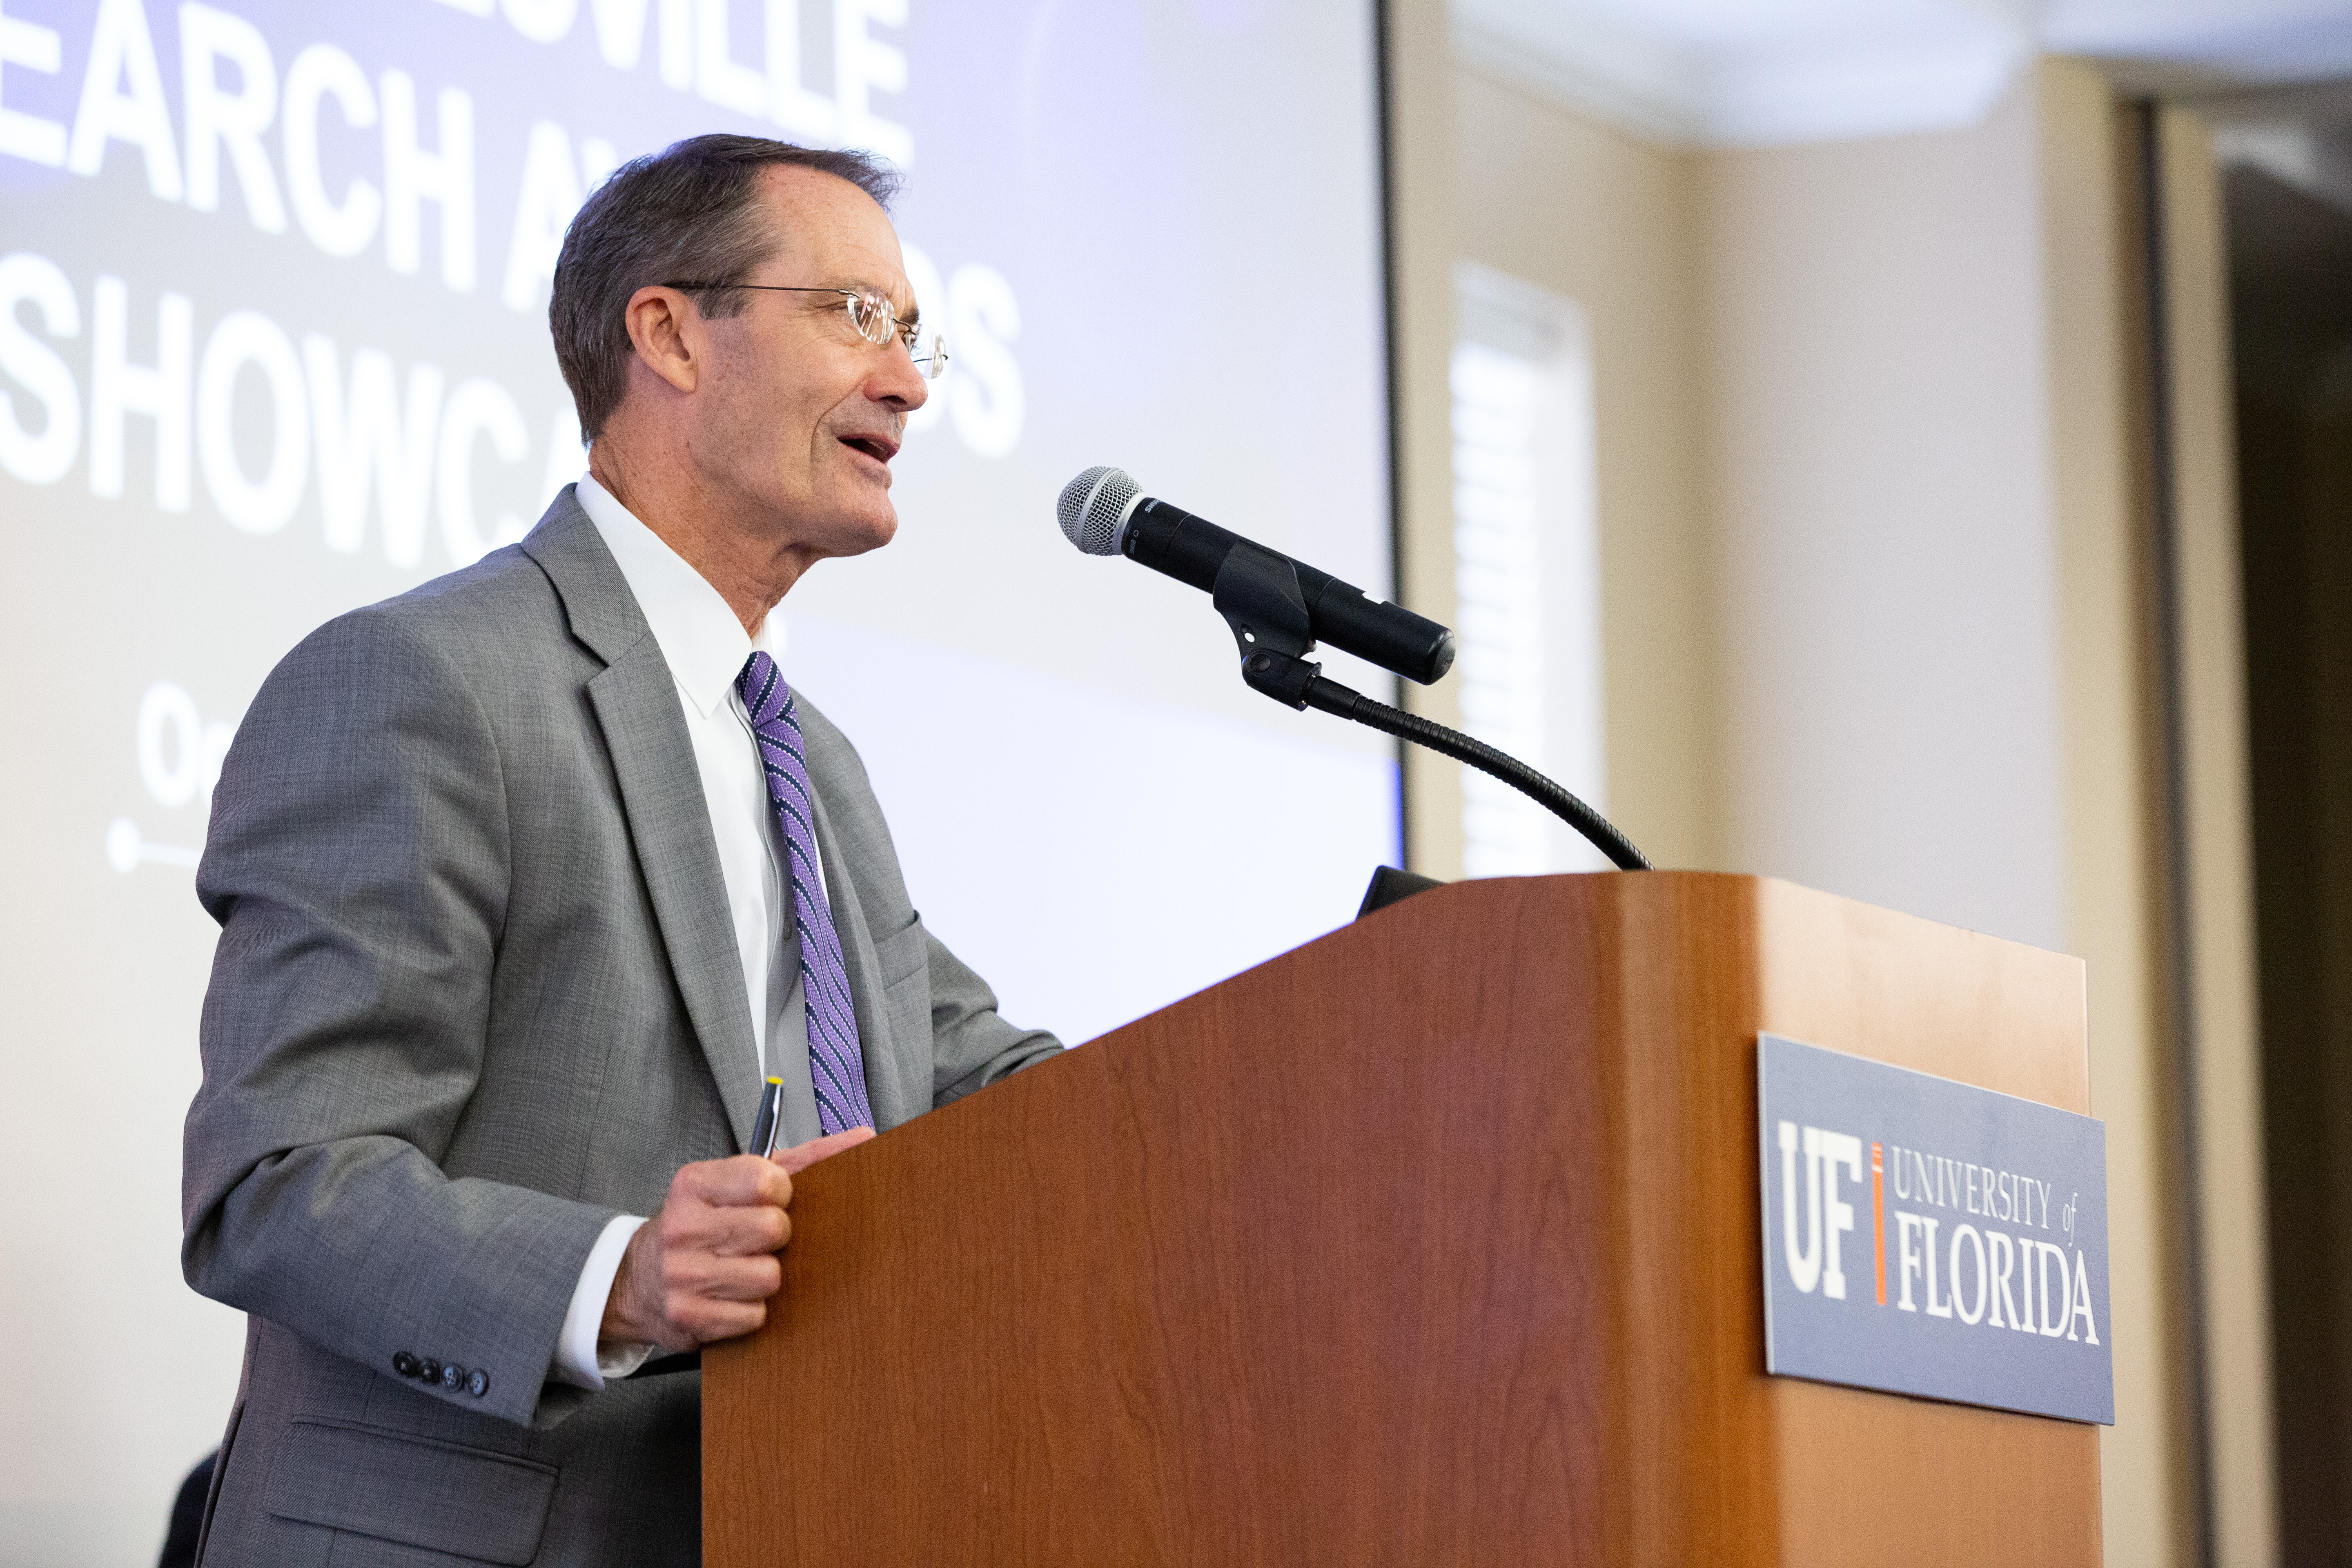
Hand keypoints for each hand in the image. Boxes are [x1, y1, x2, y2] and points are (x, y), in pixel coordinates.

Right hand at [601, 1127, 874, 1352]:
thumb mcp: (738, 1182)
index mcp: (694, 1183)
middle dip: (778, 1238)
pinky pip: (753, 1317)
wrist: (640, 1278)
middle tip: (761, 1241)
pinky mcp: (686, 1316)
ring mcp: (680, 1273)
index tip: (775, 1201)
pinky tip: (733, 1298)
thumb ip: (802, 1160)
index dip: (783, 1194)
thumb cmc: (704, 1224)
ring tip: (746, 1270)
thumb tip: (864, 1138)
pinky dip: (752, 1312)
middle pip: (772, 1229)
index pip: (766, 1180)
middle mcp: (681, 1226)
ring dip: (767, 1279)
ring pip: (768, 1278)